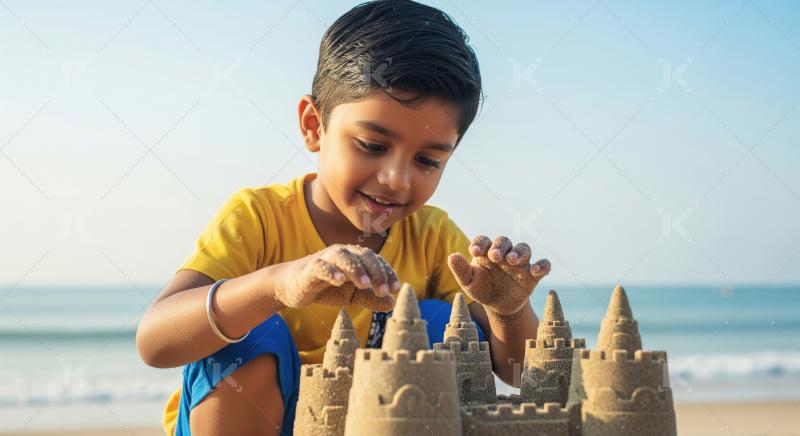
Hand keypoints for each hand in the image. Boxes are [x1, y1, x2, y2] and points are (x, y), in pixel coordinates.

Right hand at [273, 244, 399, 311]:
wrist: (294, 288)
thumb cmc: (327, 288)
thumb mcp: (352, 295)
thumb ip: (370, 298)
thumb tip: (391, 304)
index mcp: (356, 258)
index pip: (376, 261)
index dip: (387, 274)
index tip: (396, 290)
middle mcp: (343, 254)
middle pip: (364, 256)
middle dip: (376, 272)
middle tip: (383, 291)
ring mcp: (326, 258)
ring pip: (344, 257)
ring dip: (356, 269)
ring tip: (365, 284)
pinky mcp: (310, 268)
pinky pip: (321, 266)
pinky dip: (331, 271)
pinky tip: (339, 281)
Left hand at [447, 235, 550, 316]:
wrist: (498, 306)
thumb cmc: (482, 289)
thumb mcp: (468, 282)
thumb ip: (461, 270)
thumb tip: (451, 256)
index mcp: (486, 252)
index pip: (484, 241)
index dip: (480, 243)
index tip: (474, 252)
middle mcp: (504, 254)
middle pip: (504, 241)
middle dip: (499, 247)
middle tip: (494, 256)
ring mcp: (519, 263)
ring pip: (524, 249)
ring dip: (519, 252)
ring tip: (512, 260)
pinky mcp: (532, 275)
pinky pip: (543, 265)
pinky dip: (542, 265)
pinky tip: (535, 271)